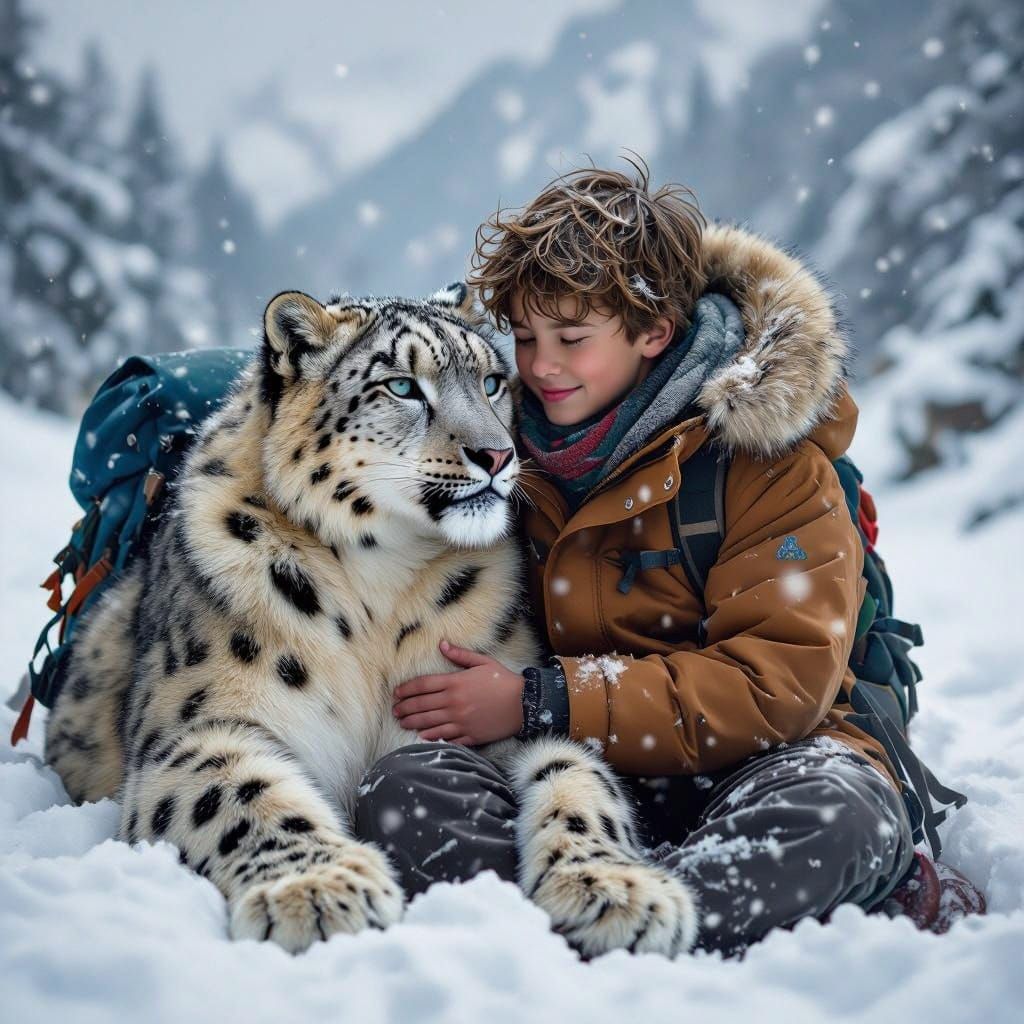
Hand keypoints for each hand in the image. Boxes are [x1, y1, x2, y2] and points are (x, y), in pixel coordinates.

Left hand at [391, 640, 524, 744]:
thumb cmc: (503, 680)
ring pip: (429, 723)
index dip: (406, 690)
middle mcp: (454, 702)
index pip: (422, 685)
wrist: (524, 703)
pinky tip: (422, 737)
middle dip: (404, 708)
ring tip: (402, 723)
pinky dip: (431, 737)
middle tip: (394, 711)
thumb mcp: (483, 662)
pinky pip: (445, 738)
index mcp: (455, 682)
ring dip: (412, 723)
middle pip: (421, 706)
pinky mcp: (469, 734)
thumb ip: (460, 654)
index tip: (396, 693)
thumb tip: (442, 644)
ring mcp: (460, 720)